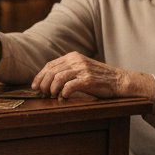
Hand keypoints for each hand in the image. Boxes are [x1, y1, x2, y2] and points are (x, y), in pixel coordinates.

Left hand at [32, 54, 154, 101]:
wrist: (120, 81)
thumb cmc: (99, 78)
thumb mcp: (82, 69)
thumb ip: (68, 71)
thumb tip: (48, 81)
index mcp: (73, 56)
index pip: (50, 65)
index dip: (40, 76)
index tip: (34, 86)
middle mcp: (77, 60)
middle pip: (51, 71)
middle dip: (43, 84)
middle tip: (42, 93)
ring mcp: (82, 69)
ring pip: (58, 78)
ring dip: (51, 89)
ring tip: (52, 96)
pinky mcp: (88, 80)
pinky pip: (69, 86)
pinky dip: (63, 94)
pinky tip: (63, 98)